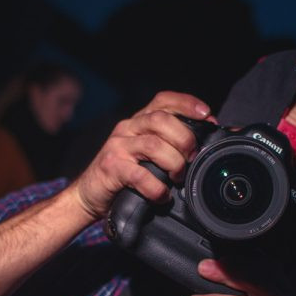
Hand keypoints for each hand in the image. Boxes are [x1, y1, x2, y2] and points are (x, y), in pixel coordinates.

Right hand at [71, 91, 213, 219]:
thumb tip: (203, 146)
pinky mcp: (111, 168)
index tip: (207, 114)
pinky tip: (161, 195)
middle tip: (192, 157)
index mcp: (139, 122)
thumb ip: (169, 146)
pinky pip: (139, 174)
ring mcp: (118, 146)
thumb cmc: (125, 175)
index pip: (163, 101)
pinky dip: (156, 187)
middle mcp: (128, 128)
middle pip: (161, 120)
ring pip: (154, 145)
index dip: (186, 103)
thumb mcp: (148, 155)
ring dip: (173, 162)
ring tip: (178, 177)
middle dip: (184, 138)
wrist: (89, 194)